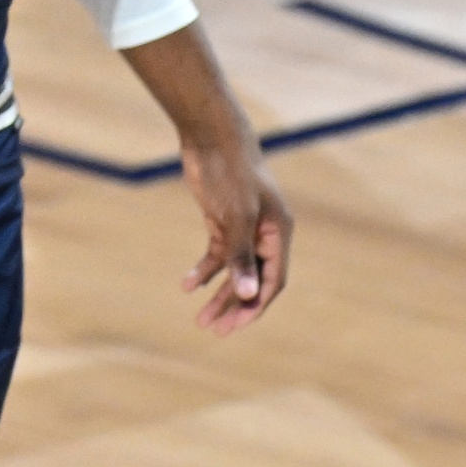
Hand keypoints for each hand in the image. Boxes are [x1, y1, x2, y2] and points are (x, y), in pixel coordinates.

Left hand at [180, 135, 292, 333]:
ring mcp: (243, 229)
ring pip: (234, 271)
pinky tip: (188, 285)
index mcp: (278, 234)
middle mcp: (264, 235)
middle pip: (252, 280)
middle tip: (214, 330)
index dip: (255, 304)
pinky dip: (204, 270)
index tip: (235, 325)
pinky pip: (217, 255)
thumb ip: (241, 256)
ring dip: (218, 294)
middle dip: (234, 306)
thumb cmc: (231, 173)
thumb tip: (248, 294)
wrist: (211, 136)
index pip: (272, 280)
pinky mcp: (223, 221)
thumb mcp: (235, 217)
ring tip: (200, 318)